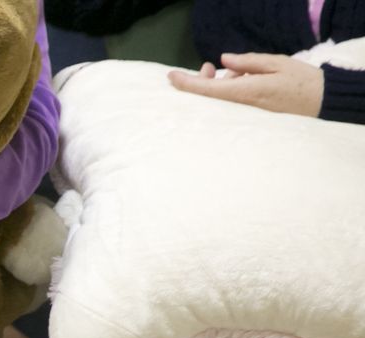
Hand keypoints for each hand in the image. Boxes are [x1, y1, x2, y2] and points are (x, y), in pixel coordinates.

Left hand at [170, 53, 324, 116]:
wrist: (322, 104)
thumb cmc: (301, 82)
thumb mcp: (276, 64)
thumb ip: (248, 62)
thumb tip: (223, 61)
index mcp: (245, 92)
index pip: (206, 90)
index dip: (186, 84)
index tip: (171, 77)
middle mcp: (241, 108)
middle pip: (208, 97)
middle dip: (200, 81)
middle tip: (207, 66)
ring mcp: (244, 116)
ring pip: (218, 101)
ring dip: (216, 85)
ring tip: (230, 71)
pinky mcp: (249, 120)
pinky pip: (229, 106)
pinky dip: (227, 93)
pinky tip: (238, 81)